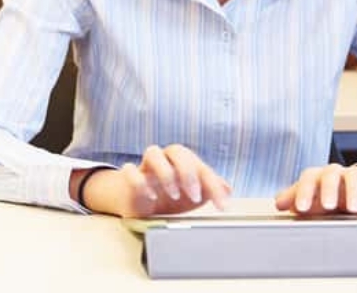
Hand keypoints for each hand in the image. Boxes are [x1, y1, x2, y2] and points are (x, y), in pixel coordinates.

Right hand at [76, 144, 230, 217]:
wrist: (139, 205)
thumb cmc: (169, 197)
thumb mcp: (193, 196)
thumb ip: (210, 190)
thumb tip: (228, 188)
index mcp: (182, 163)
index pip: (199, 165)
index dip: (213, 184)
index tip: (222, 206)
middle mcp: (165, 160)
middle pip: (177, 150)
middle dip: (188, 173)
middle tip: (194, 195)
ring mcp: (145, 167)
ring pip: (153, 151)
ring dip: (166, 172)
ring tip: (174, 195)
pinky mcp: (128, 178)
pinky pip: (129, 170)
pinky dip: (140, 181)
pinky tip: (151, 196)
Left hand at [274, 162, 356, 215]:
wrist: (356, 186)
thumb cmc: (329, 192)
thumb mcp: (312, 197)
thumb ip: (294, 198)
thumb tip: (278, 203)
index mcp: (318, 176)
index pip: (308, 179)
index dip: (304, 193)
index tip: (301, 209)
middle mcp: (335, 173)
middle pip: (329, 175)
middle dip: (328, 190)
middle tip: (328, 206)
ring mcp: (356, 175)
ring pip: (353, 176)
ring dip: (353, 191)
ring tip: (353, 208)